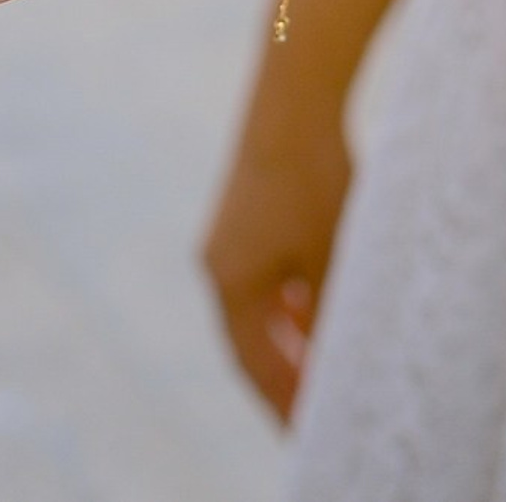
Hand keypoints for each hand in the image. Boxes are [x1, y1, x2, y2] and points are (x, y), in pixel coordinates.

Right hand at [201, 94, 350, 421]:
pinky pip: (255, 278)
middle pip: (246, 340)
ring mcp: (223, 240)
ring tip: (318, 366)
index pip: (254, 365)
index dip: (282, 404)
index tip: (307, 434)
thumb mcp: (328, 263)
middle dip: (281, 376)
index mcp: (229, 283)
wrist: (290, 110)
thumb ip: (322, 318)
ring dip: (283, 339)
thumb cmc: (311, 186)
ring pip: (251, 308)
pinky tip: (309, 307)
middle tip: (313, 410)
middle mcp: (216, 264)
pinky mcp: (236, 218)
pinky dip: (281, 303)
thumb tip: (323, 364)